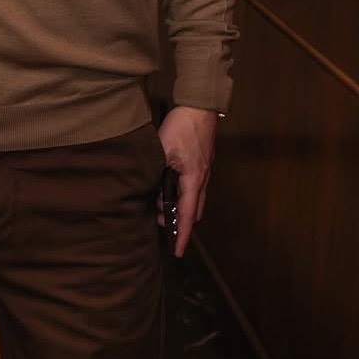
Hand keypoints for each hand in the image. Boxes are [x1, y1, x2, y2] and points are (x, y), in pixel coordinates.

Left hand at [157, 105, 217, 257]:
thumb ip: (158, 173)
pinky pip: (194, 188)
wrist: (200, 106)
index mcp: (194, 179)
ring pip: (194, 199)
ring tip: (159, 208)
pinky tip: (167, 189)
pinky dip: (182, 195)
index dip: (181, 234)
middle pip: (193, 211)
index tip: (178, 252)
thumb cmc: (181, 127)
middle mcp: (203, 179)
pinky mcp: (202, 164)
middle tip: (160, 226)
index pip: (187, 215)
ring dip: (180, 207)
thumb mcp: (163, 150)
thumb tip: (153, 194)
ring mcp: (205, 172)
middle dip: (180, 223)